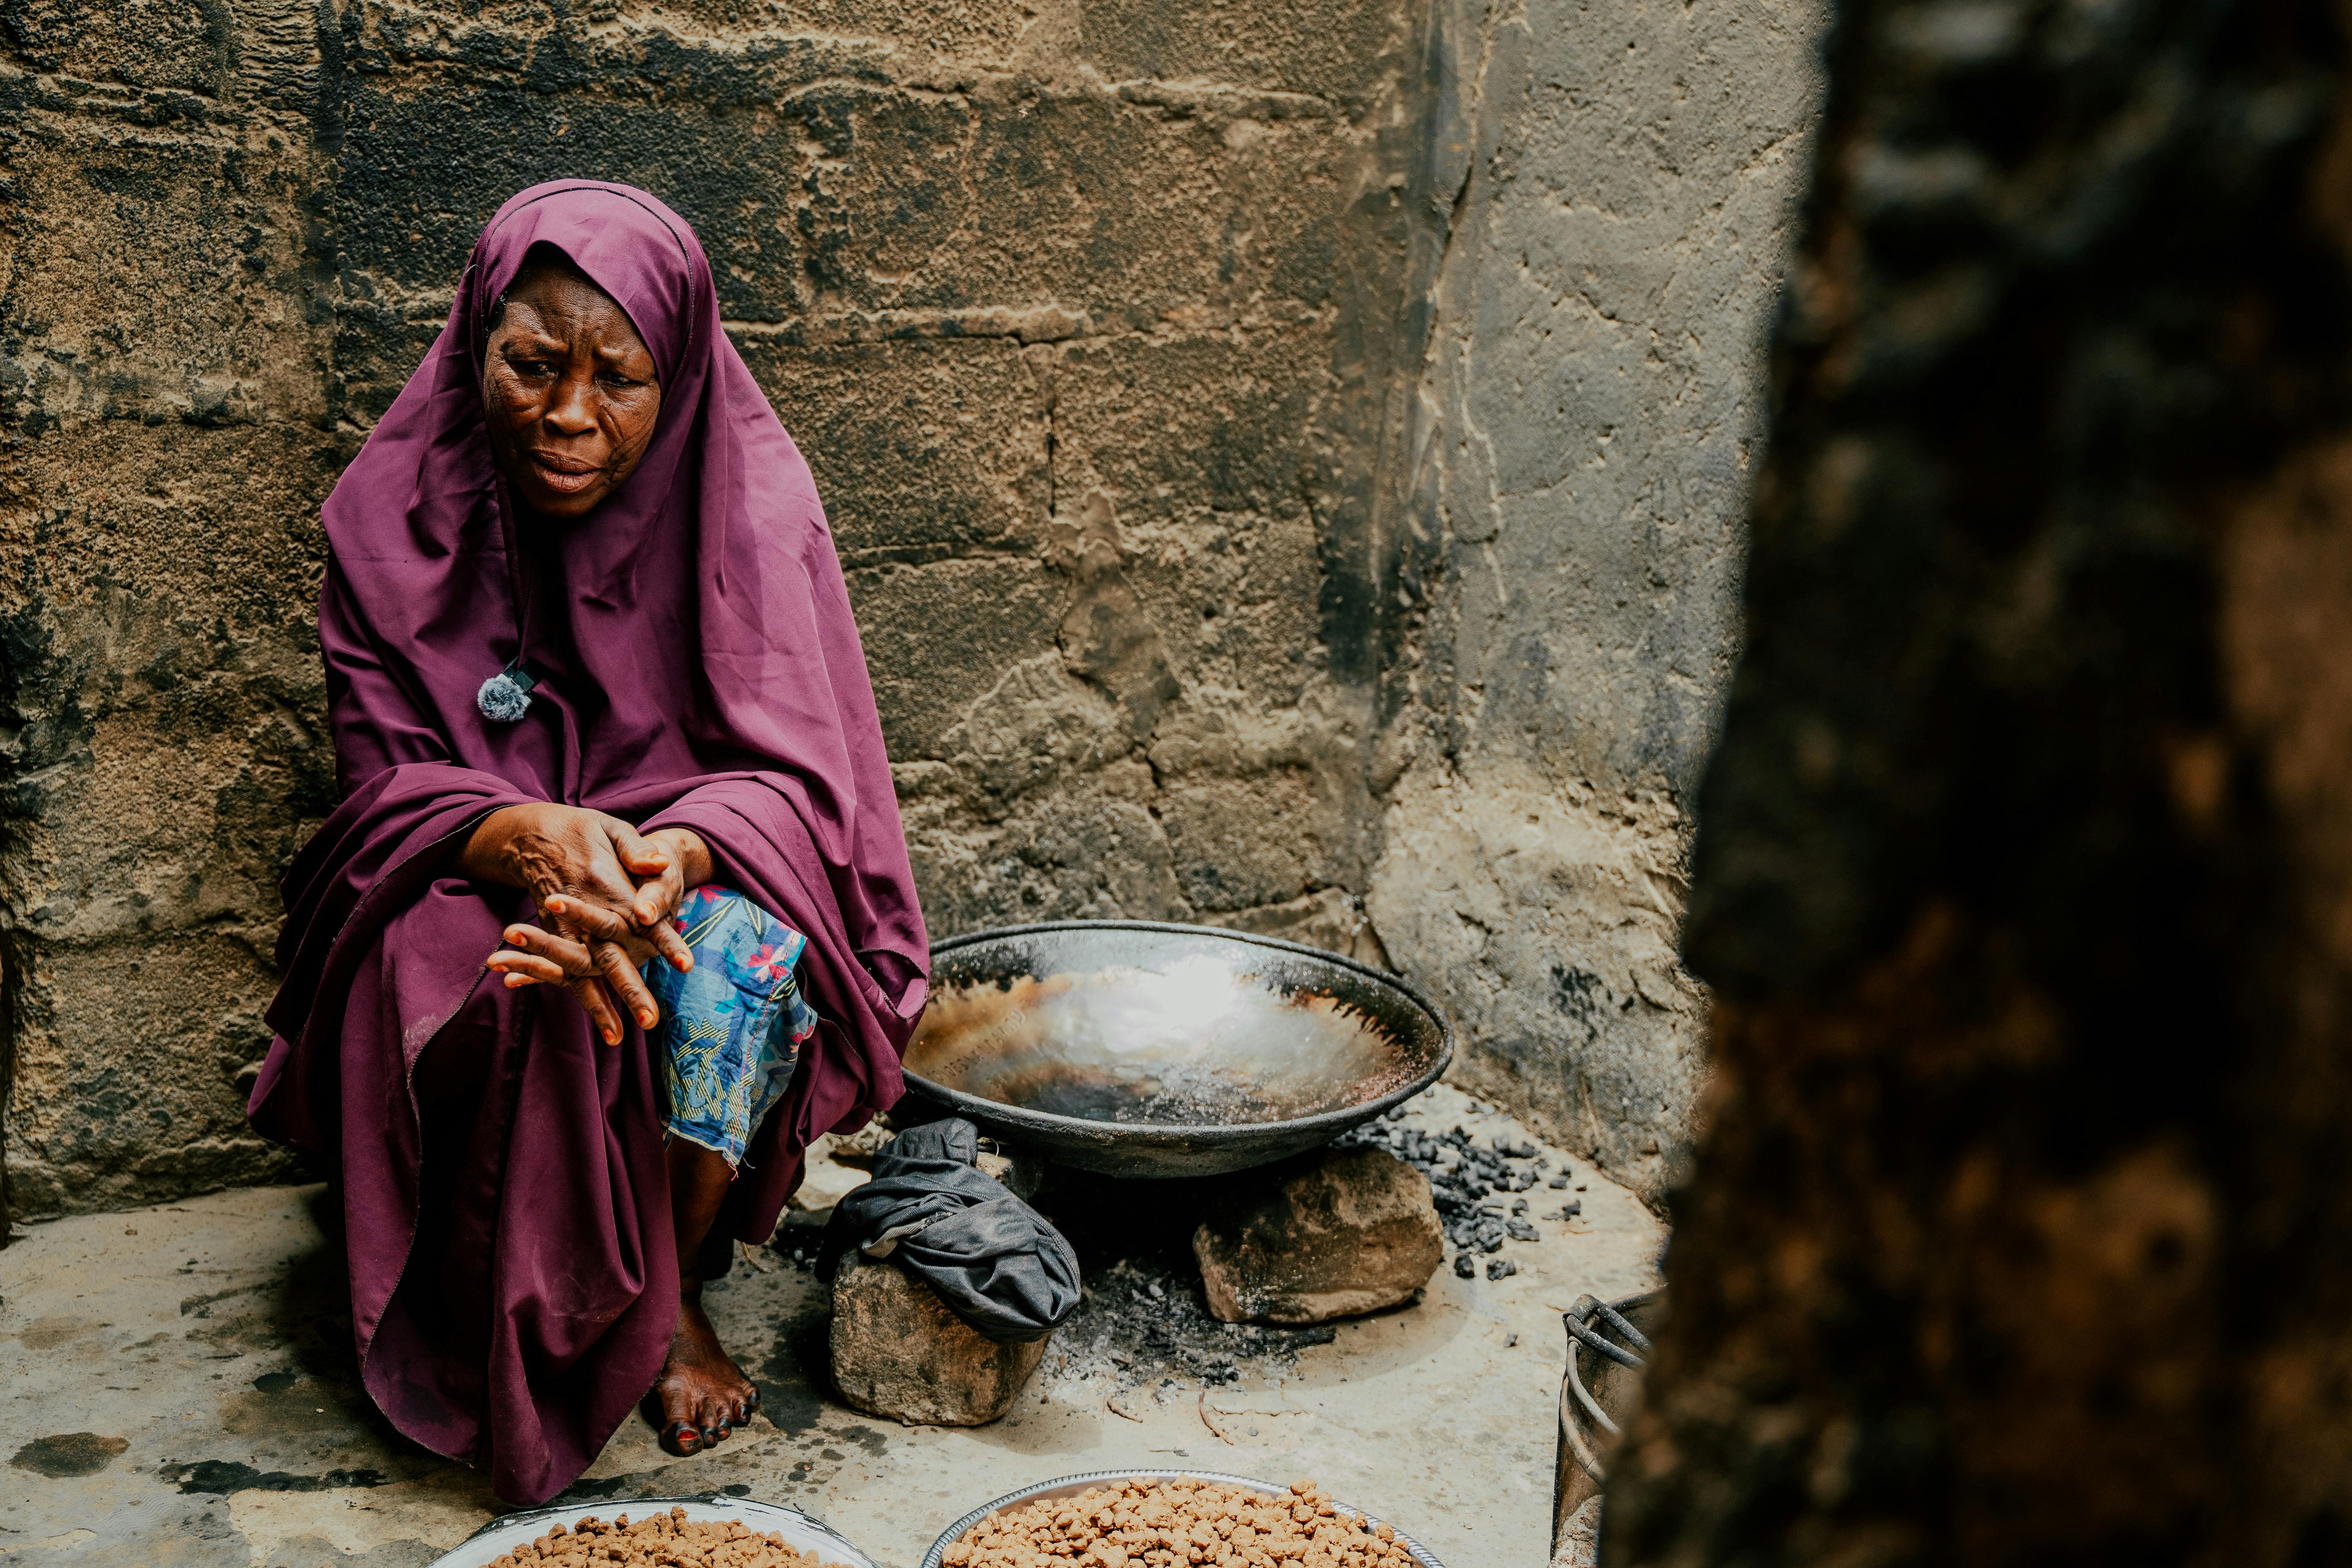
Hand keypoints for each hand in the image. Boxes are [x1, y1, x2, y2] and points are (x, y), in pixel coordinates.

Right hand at [456, 803, 694, 1043]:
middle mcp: (586, 914)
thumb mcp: (611, 829)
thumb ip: (636, 850)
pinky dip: (582, 998)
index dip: (664, 941)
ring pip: (586, 972)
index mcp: (606, 887)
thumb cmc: (581, 831)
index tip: (685, 964)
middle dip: (630, 988)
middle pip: (611, 956)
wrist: (531, 836)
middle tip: (651, 1021)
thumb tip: (659, 865)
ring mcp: (568, 928)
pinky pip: (567, 973)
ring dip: (601, 1005)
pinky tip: (599, 1026)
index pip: (641, 919)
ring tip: (619, 1038)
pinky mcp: (556, 936)